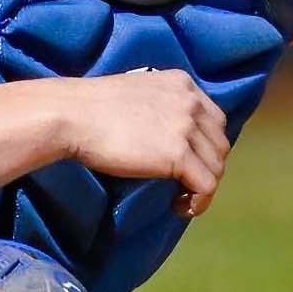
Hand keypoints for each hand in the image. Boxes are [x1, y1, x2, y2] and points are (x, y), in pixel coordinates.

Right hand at [63, 69, 229, 217]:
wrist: (72, 116)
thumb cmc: (91, 107)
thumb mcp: (137, 93)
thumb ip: (159, 106)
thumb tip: (165, 134)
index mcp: (182, 84)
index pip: (215, 119)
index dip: (206, 144)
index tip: (188, 160)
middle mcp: (190, 102)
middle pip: (220, 144)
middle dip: (207, 166)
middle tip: (184, 182)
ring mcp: (186, 128)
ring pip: (217, 167)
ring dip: (203, 187)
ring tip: (181, 198)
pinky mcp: (177, 155)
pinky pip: (206, 186)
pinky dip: (199, 202)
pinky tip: (179, 207)